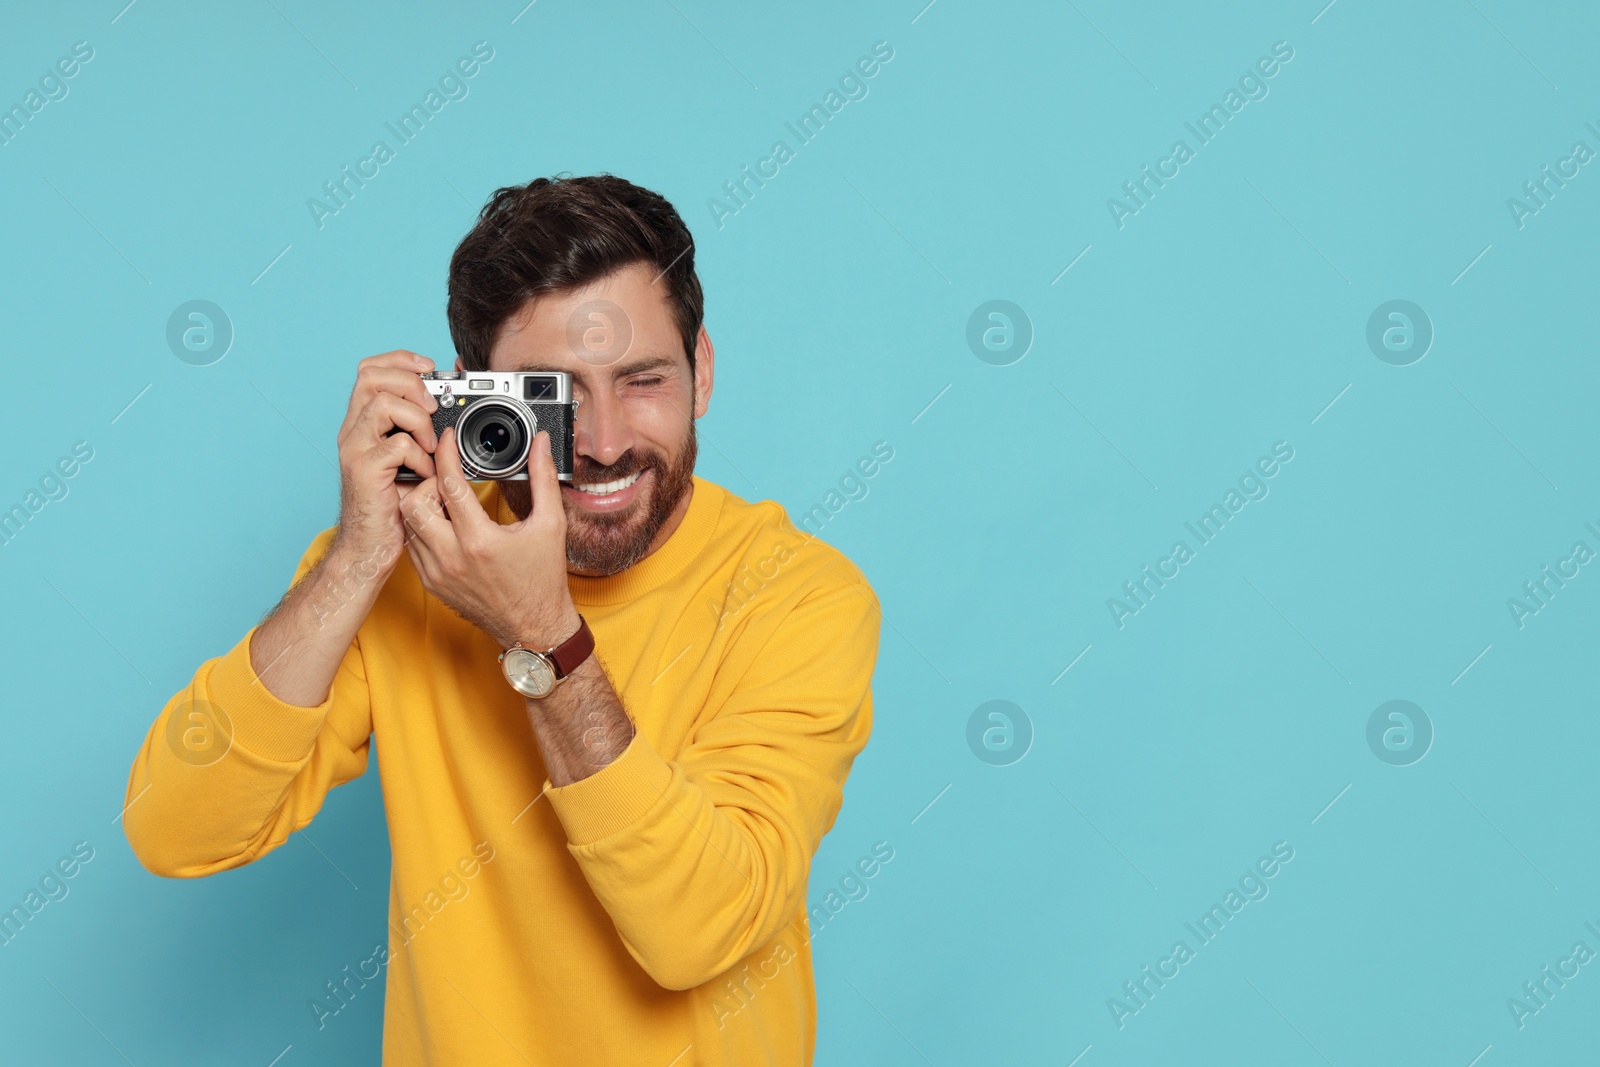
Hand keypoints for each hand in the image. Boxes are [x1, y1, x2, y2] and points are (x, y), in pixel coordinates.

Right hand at [333, 350, 440, 572]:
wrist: (370, 546)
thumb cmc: (393, 507)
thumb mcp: (411, 463)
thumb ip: (422, 436)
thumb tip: (453, 417)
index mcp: (364, 424)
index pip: (371, 370)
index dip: (401, 360)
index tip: (430, 366)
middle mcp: (353, 431)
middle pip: (370, 376)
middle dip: (409, 381)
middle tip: (432, 406)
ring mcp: (355, 449)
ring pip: (382, 403)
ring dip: (417, 419)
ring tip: (430, 446)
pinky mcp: (364, 470)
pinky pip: (396, 445)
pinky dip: (419, 457)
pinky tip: (424, 476)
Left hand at [397, 424, 578, 650]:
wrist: (533, 626)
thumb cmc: (543, 578)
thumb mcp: (550, 524)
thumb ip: (543, 478)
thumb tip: (539, 445)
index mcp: (479, 540)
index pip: (448, 484)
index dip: (446, 454)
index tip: (447, 440)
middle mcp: (452, 557)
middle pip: (413, 502)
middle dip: (427, 482)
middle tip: (446, 478)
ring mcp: (437, 573)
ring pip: (408, 524)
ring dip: (423, 505)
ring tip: (446, 501)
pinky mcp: (432, 584)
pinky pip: (412, 546)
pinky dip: (423, 529)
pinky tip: (445, 525)